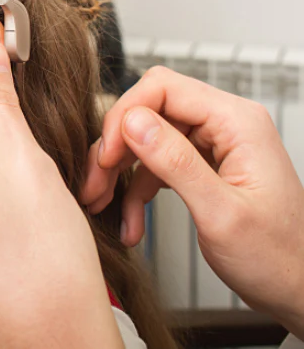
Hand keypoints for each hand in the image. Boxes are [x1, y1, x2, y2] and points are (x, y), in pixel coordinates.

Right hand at [81, 67, 303, 337]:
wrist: (298, 290)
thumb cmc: (277, 258)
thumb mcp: (220, 213)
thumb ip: (175, 162)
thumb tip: (132, 121)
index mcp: (238, 122)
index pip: (163, 87)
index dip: (125, 116)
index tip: (107, 156)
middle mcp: (225, 124)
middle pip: (149, 110)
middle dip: (116, 147)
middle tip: (94, 183)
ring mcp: (214, 144)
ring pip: (146, 138)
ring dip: (120, 172)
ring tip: (102, 203)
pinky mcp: (203, 165)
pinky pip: (157, 164)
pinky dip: (137, 191)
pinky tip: (130, 223)